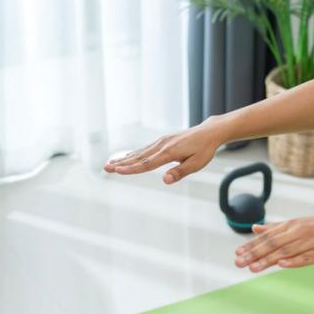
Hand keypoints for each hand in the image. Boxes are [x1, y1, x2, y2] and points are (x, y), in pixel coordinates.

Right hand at [103, 122, 222, 183]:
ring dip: (123, 158)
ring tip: (109, 163)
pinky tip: (125, 157)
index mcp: (169, 152)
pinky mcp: (162, 141)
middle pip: (138, 157)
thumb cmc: (204, 150)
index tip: (117, 171)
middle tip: (105, 167)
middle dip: (121, 163)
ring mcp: (161, 142)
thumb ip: (179, 172)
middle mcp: (162, 145)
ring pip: (139, 152)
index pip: (146, 163)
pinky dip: (133, 154)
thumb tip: (165, 180)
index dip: (131, 169)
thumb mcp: (196, 164)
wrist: (208, 132)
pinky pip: (144, 149)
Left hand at [234, 214, 313, 271]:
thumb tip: (254, 228)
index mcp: (289, 226)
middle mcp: (297, 233)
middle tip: (239, 262)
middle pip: (273, 244)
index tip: (237, 253)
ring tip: (254, 267)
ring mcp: (308, 243)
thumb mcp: (294, 224)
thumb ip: (274, 228)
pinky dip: (293, 261)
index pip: (266, 237)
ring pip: (285, 252)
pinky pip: (305, 257)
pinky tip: (282, 264)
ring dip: (268, 260)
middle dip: (254, 254)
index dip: (251, 245)